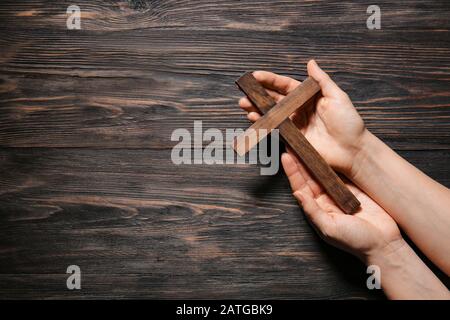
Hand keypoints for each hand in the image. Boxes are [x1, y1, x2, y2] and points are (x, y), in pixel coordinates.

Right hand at [239, 60, 367, 175]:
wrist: (352, 150)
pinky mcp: (293, 138)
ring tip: (244, 104)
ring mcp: (295, 124)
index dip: (270, 80)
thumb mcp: (337, 97)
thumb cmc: (349, 123)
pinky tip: (254, 118)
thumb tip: (310, 62)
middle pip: (274, 99)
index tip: (256, 76)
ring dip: (257, 108)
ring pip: (272, 113)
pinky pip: (275, 129)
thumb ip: (321, 80)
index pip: (286, 85)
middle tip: (244, 91)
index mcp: (309, 96)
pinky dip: (263, 123)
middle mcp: (300, 109)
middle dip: (258, 94)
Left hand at [281, 150, 402, 261]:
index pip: (300, 186)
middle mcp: (325, 198)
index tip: (285, 156)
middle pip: (309, 175)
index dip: (292, 171)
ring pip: (323, 170)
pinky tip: (328, 148)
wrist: (384, 242)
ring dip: (315, 157)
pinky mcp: (353, 186)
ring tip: (306, 141)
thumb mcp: (329, 228)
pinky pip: (341, 170)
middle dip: (300, 159)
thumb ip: (312, 211)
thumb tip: (296, 194)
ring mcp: (339, 191)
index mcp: (316, 208)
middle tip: (292, 141)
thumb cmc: (355, 241)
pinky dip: (334, 160)